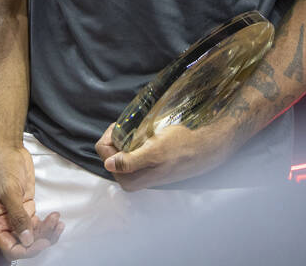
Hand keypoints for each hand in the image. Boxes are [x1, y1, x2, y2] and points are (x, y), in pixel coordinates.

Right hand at [0, 144, 62, 258]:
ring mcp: (17, 215)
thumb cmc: (1, 166)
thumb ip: (18, 216)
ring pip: (33, 235)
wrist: (7, 148)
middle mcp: (5, 222)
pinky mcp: (26, 208)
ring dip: (47, 232)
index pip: (11, 248)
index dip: (27, 250)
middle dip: (41, 240)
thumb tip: (27, 239)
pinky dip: (48, 224)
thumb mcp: (9, 191)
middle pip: (24, 244)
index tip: (42, 242)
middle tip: (55, 227)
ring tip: (57, 219)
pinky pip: (38, 224)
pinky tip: (56, 216)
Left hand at [96, 121, 234, 191]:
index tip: (123, 125)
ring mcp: (137, 175)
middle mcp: (130, 181)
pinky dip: (134, 142)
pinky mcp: (145, 169)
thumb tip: (108, 164)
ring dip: (127, 139)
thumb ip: (130, 161)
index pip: (103, 151)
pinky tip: (147, 138)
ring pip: (119, 151)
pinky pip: (130, 152)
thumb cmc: (180, 149)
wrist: (202, 150)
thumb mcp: (154, 152)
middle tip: (133, 127)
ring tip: (142, 133)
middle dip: (118, 137)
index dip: (111, 134)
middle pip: (109, 151)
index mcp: (128, 180)